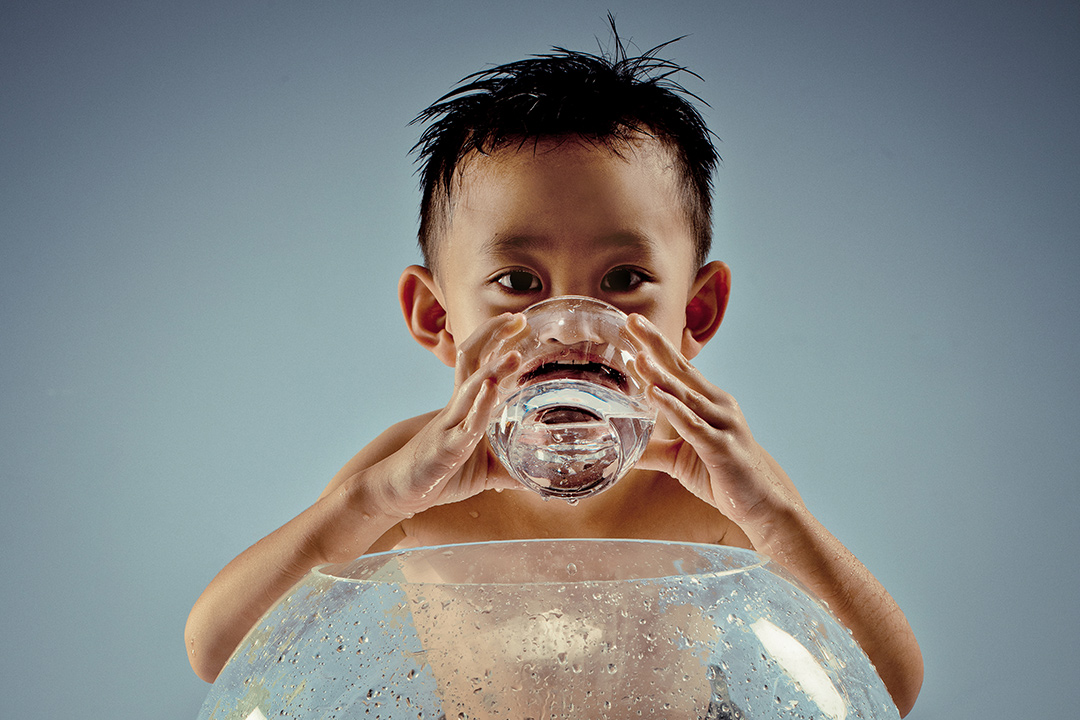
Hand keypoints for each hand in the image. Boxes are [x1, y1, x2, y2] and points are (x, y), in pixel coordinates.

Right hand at [372, 312, 527, 516]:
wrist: (398, 492)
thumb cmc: (439, 475)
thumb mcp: (483, 471)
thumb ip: (510, 468)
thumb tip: (537, 475)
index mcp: (464, 406)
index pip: (480, 363)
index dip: (497, 341)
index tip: (519, 322)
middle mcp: (456, 407)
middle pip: (471, 360)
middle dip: (492, 335)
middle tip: (516, 317)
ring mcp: (449, 424)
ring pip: (470, 387)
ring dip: (493, 368)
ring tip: (514, 353)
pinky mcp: (447, 446)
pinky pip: (467, 423)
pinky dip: (481, 405)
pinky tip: (492, 389)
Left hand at [626, 314, 801, 534]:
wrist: (761, 503)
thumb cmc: (723, 474)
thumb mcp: (680, 459)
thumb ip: (653, 451)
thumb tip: (623, 450)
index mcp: (709, 402)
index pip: (678, 368)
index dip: (656, 346)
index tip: (634, 324)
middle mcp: (718, 405)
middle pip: (682, 370)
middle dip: (656, 345)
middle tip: (633, 320)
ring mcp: (722, 424)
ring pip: (685, 394)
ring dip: (660, 375)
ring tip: (638, 356)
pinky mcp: (720, 447)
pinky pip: (692, 424)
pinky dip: (672, 408)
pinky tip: (654, 394)